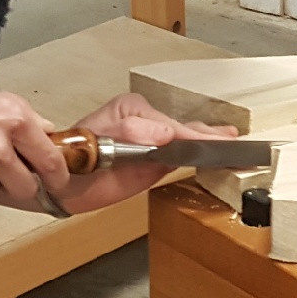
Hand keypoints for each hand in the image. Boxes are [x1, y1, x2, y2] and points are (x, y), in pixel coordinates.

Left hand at [40, 92, 238, 214]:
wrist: (62, 186)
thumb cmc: (75, 162)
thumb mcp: (101, 142)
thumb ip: (133, 133)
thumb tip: (166, 133)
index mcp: (133, 111)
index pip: (171, 125)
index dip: (194, 136)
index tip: (214, 141)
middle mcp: (146, 121)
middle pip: (185, 128)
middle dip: (209, 135)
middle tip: (234, 140)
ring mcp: (153, 140)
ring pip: (188, 137)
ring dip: (211, 140)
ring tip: (233, 142)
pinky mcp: (157, 159)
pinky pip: (183, 153)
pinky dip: (202, 151)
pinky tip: (219, 150)